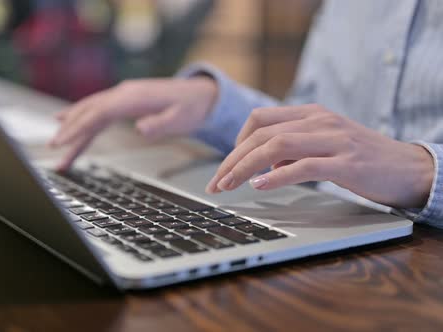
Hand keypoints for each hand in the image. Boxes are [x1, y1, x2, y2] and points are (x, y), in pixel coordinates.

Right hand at [49, 77, 217, 169]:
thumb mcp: (182, 119)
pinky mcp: (124, 102)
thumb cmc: (192, 107)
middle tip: (53, 147)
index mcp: (133, 97)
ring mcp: (122, 96)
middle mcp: (123, 93)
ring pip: (91, 112)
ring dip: (72, 127)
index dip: (78, 127)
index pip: (99, 113)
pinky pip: (98, 112)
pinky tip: (67, 123)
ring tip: (55, 143)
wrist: (201, 94)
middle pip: (89, 111)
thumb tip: (141, 128)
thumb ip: (160, 124)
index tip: (63, 141)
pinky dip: (82, 120)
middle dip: (70, 129)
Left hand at [206, 104, 434, 208]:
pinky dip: (277, 176)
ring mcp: (333, 140)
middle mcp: (319, 121)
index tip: (227, 165)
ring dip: (245, 167)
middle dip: (231, 159)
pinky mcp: (346, 163)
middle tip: (216, 183)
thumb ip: (293, 150)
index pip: (260, 118)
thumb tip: (263, 164)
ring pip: (276, 146)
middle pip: (261, 134)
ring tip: (228, 185)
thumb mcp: (323, 146)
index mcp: (312, 114)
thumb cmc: (362, 159)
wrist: (409, 168)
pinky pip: (303, 166)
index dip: (236, 141)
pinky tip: (260, 185)